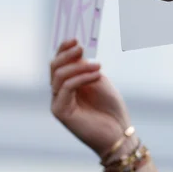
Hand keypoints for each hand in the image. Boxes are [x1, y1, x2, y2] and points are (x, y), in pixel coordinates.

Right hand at [50, 40, 131, 156]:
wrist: (118, 133)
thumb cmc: (111, 108)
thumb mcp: (99, 81)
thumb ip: (86, 67)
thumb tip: (77, 50)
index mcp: (68, 84)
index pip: (59, 63)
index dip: (64, 49)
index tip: (75, 39)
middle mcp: (59, 93)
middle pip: (54, 67)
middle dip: (67, 54)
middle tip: (81, 47)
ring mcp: (58, 102)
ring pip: (59, 76)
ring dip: (78, 66)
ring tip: (98, 66)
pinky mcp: (60, 111)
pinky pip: (66, 88)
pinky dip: (81, 78)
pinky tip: (96, 75)